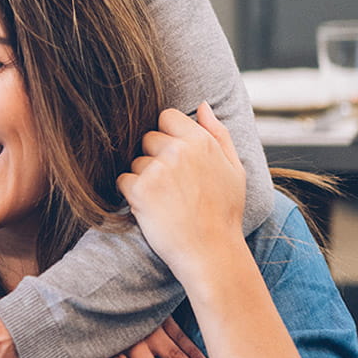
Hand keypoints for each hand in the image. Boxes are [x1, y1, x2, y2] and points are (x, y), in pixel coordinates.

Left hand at [117, 103, 247, 286]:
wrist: (211, 252)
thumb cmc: (224, 213)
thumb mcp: (234, 169)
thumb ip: (218, 134)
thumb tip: (202, 105)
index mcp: (201, 142)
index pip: (166, 116)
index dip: (168, 135)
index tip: (175, 157)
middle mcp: (179, 151)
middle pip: (148, 137)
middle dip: (155, 156)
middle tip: (173, 184)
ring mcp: (157, 170)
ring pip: (135, 161)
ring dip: (144, 177)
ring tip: (166, 200)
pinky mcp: (139, 190)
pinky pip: (123, 180)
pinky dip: (132, 194)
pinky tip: (152, 208)